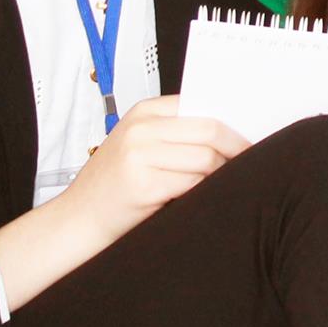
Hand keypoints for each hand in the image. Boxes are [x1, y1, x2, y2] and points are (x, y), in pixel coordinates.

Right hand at [62, 95, 250, 243]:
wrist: (78, 219)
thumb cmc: (113, 185)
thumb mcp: (138, 145)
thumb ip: (174, 133)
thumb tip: (230, 133)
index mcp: (143, 112)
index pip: (200, 107)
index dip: (230, 123)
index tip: (248, 136)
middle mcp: (140, 129)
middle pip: (209, 130)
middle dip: (236, 147)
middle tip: (249, 160)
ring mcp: (139, 157)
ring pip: (205, 159)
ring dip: (222, 172)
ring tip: (225, 181)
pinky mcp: (143, 186)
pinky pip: (193, 184)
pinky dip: (206, 190)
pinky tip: (206, 196)